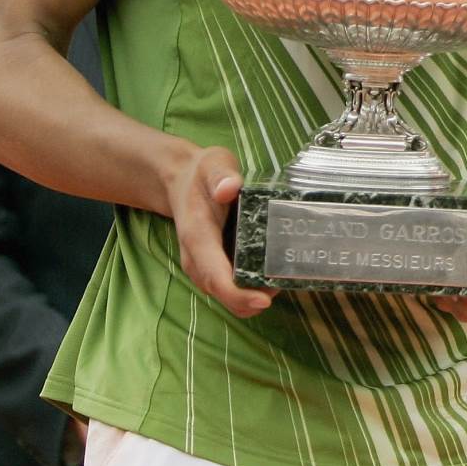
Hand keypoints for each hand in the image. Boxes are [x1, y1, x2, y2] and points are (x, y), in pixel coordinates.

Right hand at [164, 145, 275, 317]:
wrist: (181, 179)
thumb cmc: (202, 173)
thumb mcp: (212, 165)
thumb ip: (221, 176)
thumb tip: (229, 188)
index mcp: (197, 237)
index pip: (214, 275)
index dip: (237, 294)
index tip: (263, 301)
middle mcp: (196, 258)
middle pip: (221, 292)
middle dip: (250, 299)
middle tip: (285, 285)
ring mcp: (202, 264)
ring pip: (225, 293)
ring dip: (251, 295)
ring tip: (282, 280)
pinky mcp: (211, 263)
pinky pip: (228, 284)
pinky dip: (248, 288)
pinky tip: (272, 276)